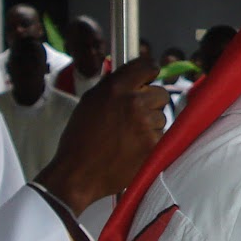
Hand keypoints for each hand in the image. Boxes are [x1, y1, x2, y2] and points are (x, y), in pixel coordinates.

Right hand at [35, 57, 168, 214]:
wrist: (78, 173)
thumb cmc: (80, 139)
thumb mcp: (90, 102)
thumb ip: (112, 87)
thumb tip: (131, 77)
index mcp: (115, 88)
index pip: (146, 66)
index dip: (149, 72)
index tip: (149, 78)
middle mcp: (133, 103)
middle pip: (161, 93)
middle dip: (152, 102)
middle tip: (136, 115)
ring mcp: (145, 124)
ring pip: (162, 116)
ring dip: (150, 124)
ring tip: (129, 136)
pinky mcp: (153, 144)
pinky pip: (161, 135)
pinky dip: (151, 141)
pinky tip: (133, 148)